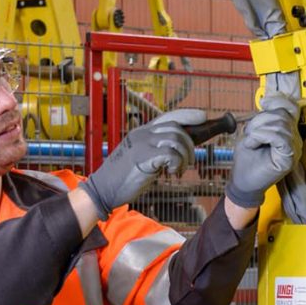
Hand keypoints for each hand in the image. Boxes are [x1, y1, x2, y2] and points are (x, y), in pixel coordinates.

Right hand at [81, 107, 204, 217]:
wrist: (102, 189)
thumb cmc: (123, 178)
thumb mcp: (141, 159)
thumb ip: (156, 152)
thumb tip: (178, 153)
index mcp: (141, 132)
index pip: (168, 116)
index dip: (187, 115)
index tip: (203, 116)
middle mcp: (142, 134)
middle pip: (176, 128)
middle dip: (189, 144)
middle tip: (189, 162)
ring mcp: (142, 143)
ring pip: (176, 139)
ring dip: (185, 156)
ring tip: (179, 169)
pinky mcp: (143, 156)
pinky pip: (170, 153)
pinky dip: (176, 163)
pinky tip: (171, 172)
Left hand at [226, 72, 302, 210]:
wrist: (243, 183)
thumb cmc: (248, 160)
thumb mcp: (253, 132)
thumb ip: (264, 119)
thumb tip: (269, 102)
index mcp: (288, 132)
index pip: (292, 109)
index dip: (279, 102)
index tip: (264, 103)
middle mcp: (294, 140)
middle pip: (282, 115)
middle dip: (260, 119)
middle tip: (249, 133)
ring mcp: (294, 150)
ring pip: (280, 124)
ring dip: (258, 130)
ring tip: (250, 141)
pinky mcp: (288, 158)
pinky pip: (279, 137)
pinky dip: (261, 136)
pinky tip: (253, 144)